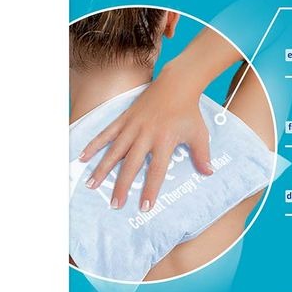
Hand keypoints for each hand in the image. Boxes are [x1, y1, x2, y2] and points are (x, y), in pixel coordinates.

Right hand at [80, 64, 212, 210]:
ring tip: (91, 184)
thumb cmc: (189, 111)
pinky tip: (82, 156)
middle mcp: (146, 135)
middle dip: (122, 185)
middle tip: (115, 204)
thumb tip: (209, 173)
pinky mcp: (125, 118)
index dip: (150, 190)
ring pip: (115, 150)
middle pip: (131, 164)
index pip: (156, 170)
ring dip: (102, 168)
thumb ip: (202, 155)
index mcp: (164, 140)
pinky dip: (94, 144)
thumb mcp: (199, 134)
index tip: (144, 207)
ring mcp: (133, 126)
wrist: (177, 84)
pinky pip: (107, 132)